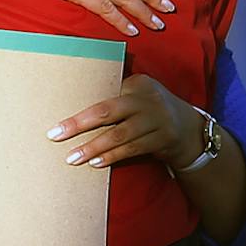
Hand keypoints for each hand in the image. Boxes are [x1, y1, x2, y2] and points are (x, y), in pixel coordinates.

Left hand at [48, 73, 200, 170]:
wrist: (189, 130)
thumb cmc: (150, 111)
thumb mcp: (137, 95)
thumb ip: (113, 94)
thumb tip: (72, 97)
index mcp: (137, 83)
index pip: (104, 90)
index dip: (81, 103)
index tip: (58, 114)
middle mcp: (148, 98)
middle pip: (108, 110)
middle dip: (79, 123)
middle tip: (56, 134)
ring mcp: (158, 119)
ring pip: (119, 134)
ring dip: (93, 147)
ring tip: (72, 157)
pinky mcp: (164, 139)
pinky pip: (132, 149)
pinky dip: (112, 156)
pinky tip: (95, 163)